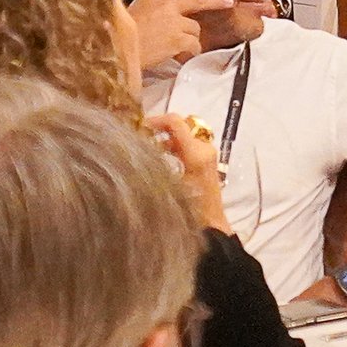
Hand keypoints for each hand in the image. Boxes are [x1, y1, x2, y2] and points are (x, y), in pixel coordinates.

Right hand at [126, 0, 233, 74]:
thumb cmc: (120, 34)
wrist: (118, 47)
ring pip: (195, 28)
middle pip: (197, 1)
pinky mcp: (179, 38)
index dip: (182, 7)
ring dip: (190, 38)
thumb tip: (159, 12)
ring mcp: (175, 22)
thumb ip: (149, 9)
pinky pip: (194, 44)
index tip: (190, 8)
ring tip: (177, 48)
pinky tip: (182, 55)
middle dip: (214, 1)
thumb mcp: (131, 12)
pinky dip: (191, 51)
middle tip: (228, 1)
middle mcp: (167, 5)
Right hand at [149, 113, 225, 229]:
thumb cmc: (189, 210)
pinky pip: (188, 145)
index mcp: (196, 152)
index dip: (155, 121)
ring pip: (184, 135)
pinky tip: (159, 159)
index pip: (175, 122)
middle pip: (180, 125)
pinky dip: (173, 146)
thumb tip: (134, 148)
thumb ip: (154, 164)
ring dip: (166, 138)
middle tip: (141, 138)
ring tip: (147, 149)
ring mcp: (207, 154)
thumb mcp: (168, 186)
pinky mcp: (206, 161)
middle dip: (160, 129)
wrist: (211, 225)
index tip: (139, 128)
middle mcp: (204, 148)